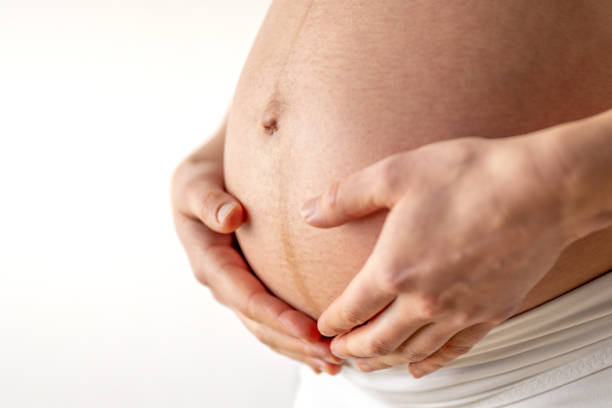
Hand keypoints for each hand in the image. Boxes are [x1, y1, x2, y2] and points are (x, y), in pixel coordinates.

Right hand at [172, 153, 341, 374]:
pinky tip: (319, 351)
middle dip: (294, 342)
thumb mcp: (194, 185)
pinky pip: (272, 319)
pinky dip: (294, 337)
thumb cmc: (201, 180)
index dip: (277, 317)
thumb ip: (209, 202)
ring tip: (333, 363)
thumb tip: (230, 219)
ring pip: (267, 329)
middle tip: (332, 356)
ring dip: (298, 349)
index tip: (310, 331)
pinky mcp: (251, 285)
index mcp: (210, 262)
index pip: (246, 297)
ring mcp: (238, 288)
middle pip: (260, 323)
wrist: (204, 181)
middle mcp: (224, 283)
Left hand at [300, 134, 572, 376]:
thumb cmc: (469, 177)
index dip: (332, 323)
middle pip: (377, 340)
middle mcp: (424, 300)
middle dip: (353, 349)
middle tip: (338, 353)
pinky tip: (421, 367)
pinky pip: (455, 350)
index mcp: (394, 270)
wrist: (540, 188)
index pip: (351, 309)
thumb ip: (346, 197)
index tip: (323, 329)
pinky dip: (432, 363)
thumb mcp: (395, 174)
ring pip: (412, 351)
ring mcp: (459, 311)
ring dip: (385, 361)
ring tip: (369, 364)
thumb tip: (308, 213)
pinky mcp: (491, 313)